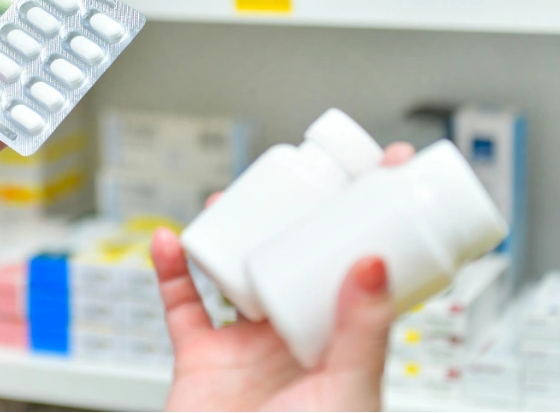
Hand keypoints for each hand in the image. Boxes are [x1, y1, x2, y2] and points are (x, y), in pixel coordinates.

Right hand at [153, 143, 415, 411]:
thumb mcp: (348, 392)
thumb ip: (363, 331)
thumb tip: (377, 259)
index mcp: (340, 346)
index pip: (363, 268)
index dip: (375, 218)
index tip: (389, 168)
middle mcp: (295, 340)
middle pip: (296, 259)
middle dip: (298, 213)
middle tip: (305, 168)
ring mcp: (246, 348)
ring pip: (239, 273)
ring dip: (232, 232)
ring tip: (234, 194)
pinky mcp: (200, 359)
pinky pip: (181, 307)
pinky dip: (169, 272)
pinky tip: (170, 239)